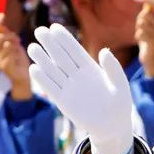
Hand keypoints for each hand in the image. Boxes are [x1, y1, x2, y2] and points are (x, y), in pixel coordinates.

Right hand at [0, 13, 31, 100]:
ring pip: (5, 45)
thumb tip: (2, 24)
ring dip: (14, 43)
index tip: (2, 14)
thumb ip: (8, 36)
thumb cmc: (19, 60)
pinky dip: (16, 52)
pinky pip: (10, 54)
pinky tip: (18, 55)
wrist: (24, 77)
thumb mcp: (14, 45)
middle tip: (18, 38)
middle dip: (9, 34)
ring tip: (19, 47)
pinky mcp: (5, 67)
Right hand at [28, 24, 134, 153]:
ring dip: (43, 59)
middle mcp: (78, 76)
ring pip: (54, 71)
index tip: (54, 27)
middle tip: (39, 30)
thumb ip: (113, 68)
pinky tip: (34, 69)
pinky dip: (43, 80)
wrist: (112, 126)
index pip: (76, 51)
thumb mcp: (120, 85)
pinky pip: (52, 88)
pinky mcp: (64, 102)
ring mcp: (70, 88)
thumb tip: (105, 51)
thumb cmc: (119, 104)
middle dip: (51, 44)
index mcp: (91, 69)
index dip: (65, 39)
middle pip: (62, 57)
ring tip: (32, 46)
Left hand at [133, 0, 153, 77]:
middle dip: (139, 20)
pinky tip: (143, 41)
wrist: (152, 57)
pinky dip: (138, 36)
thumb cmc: (149, 39)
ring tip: (143, 35)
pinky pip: (140, 32)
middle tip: (141, 28)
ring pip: (141, 22)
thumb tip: (143, 0)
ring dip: (138, 29)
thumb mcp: (149, 24)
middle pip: (145, 13)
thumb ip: (147, 13)